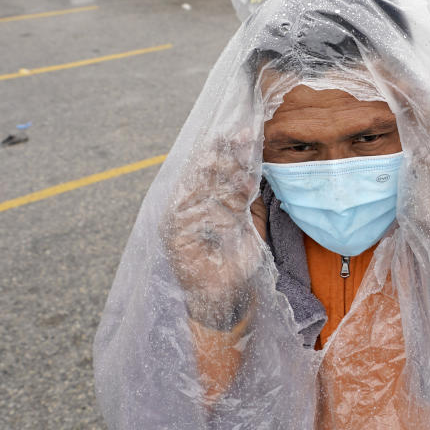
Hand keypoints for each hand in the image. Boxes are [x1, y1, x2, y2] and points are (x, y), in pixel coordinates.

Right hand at [161, 132, 266, 329]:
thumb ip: (247, 192)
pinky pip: (196, 212)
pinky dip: (218, 207)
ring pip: (199, 185)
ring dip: (224, 179)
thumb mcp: (248, 218)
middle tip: (246, 148)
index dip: (224, 147)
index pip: (208, 164)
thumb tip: (254, 162)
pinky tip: (234, 206)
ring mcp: (176, 219)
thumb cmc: (237, 256)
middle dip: (226, 157)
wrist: (225, 295)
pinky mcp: (175, 236)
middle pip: (201, 169)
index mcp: (198, 196)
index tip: (245, 133)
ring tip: (244, 179)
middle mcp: (183, 204)